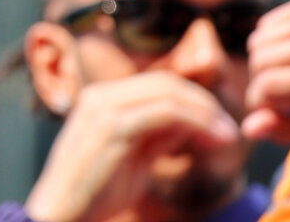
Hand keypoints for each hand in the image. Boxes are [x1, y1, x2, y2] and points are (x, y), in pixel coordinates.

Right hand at [22, 72, 240, 221]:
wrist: (60, 217)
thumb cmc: (94, 195)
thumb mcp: (132, 160)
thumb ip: (155, 137)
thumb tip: (190, 125)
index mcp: (102, 100)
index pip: (157, 83)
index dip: (193, 100)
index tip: (219, 125)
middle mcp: (102, 96)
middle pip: (166, 82)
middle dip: (204, 103)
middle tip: (230, 130)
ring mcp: (105, 108)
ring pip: (169, 93)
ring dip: (206, 112)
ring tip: (227, 136)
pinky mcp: (113, 128)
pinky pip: (165, 112)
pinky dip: (196, 123)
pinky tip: (213, 141)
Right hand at [242, 0, 289, 144]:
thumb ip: (286, 129)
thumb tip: (249, 126)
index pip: (267, 85)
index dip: (260, 103)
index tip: (272, 112)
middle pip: (259, 58)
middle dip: (261, 80)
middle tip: (282, 93)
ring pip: (259, 37)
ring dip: (266, 60)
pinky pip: (268, 21)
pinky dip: (273, 40)